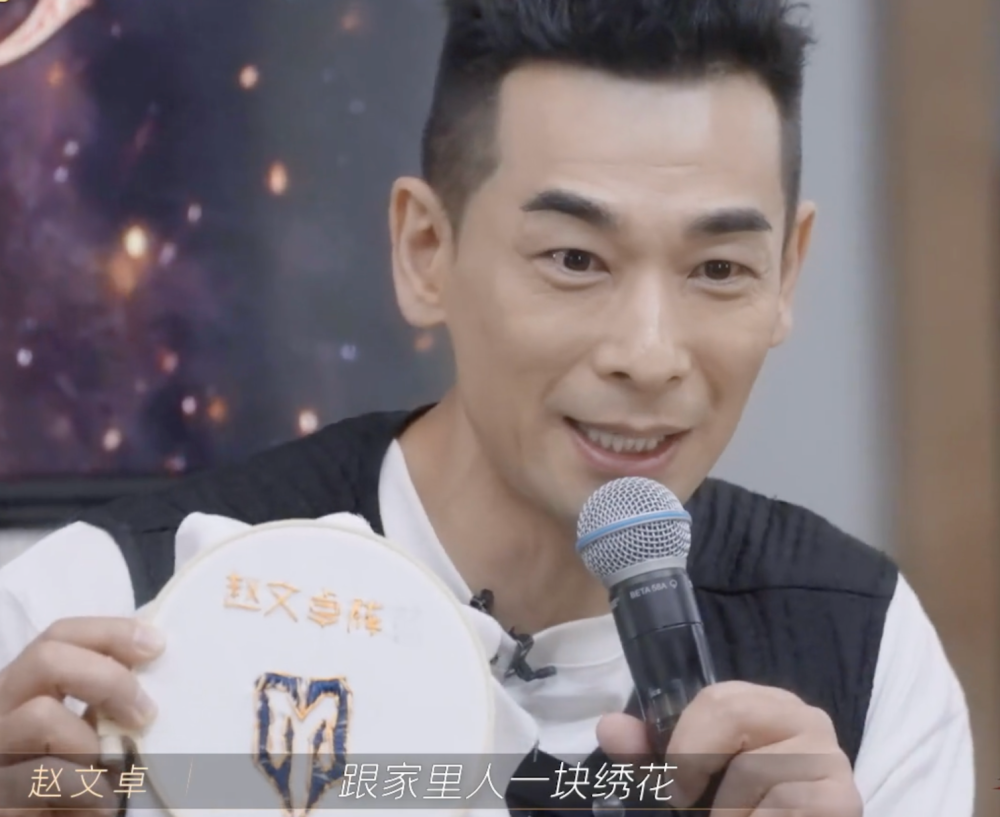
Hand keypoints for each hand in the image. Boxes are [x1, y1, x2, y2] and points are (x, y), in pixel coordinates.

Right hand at [0, 617, 164, 816]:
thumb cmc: (68, 782)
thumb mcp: (86, 732)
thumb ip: (104, 701)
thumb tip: (154, 664)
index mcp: (25, 687)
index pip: (60, 634)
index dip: (110, 632)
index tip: (157, 646)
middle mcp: (1, 708)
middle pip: (47, 658)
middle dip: (108, 679)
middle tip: (145, 714)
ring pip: (40, 714)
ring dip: (89, 742)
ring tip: (109, 772)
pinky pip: (42, 774)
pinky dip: (85, 787)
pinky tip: (101, 804)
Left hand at [597, 681, 862, 815]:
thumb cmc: (734, 809)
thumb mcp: (682, 782)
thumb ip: (644, 757)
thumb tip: (611, 727)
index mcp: (764, 704)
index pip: (717, 699)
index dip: (685, 747)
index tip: (675, 791)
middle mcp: (805, 718)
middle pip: (733, 715)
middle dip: (701, 771)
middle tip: (697, 810)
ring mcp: (830, 758)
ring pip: (753, 771)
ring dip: (731, 812)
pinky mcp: (842, 800)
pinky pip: (783, 807)